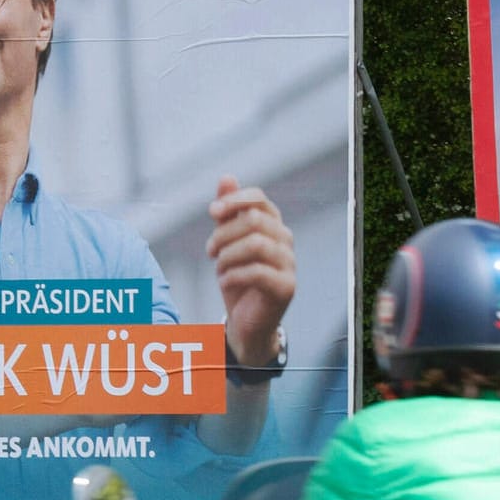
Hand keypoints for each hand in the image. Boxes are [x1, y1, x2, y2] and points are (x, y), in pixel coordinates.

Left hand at [208, 175, 295, 366]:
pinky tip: (224, 282)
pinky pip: (257, 272)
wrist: (246, 321)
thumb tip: (227, 178)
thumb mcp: (226, 243)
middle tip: (210, 251)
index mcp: (273, 225)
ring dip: (228, 255)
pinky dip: (233, 276)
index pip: (259, 199)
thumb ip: (227, 212)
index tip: (212, 212)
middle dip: (224, 233)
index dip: (234, 200)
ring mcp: (289, 264)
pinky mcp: (286, 287)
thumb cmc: (238, 278)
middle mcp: (285, 241)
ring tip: (218, 267)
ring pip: (256, 244)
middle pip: (254, 221)